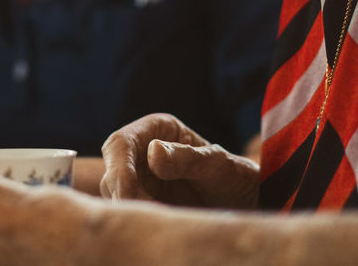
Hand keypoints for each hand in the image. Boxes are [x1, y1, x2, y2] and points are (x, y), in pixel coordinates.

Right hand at [99, 113, 257, 208]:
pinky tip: (159, 228)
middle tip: (150, 215)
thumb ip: (186, 158)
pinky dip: (138, 221)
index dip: (119, 168)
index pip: (121, 144)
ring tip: (164, 219)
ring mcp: (139, 179)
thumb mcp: (216, 166)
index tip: (129, 193)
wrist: (245, 206)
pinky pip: (128, 213)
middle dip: (124, 195)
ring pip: (115, 196)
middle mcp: (141, 152)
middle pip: (112, 172)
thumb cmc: (234, 177)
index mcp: (157, 130)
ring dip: (132, 211)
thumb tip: (153, 151)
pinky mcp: (141, 203)